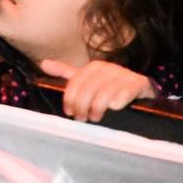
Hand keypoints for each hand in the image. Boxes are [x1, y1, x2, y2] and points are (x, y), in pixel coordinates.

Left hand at [39, 58, 154, 121]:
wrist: (139, 86)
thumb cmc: (108, 84)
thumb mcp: (87, 78)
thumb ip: (66, 72)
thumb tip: (43, 64)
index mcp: (93, 67)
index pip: (76, 82)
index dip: (70, 99)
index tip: (69, 112)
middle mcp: (107, 68)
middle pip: (88, 89)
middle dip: (82, 106)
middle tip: (81, 119)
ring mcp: (123, 75)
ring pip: (104, 93)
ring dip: (97, 108)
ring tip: (95, 118)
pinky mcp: (137, 83)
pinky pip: (125, 93)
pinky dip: (117, 102)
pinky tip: (113, 109)